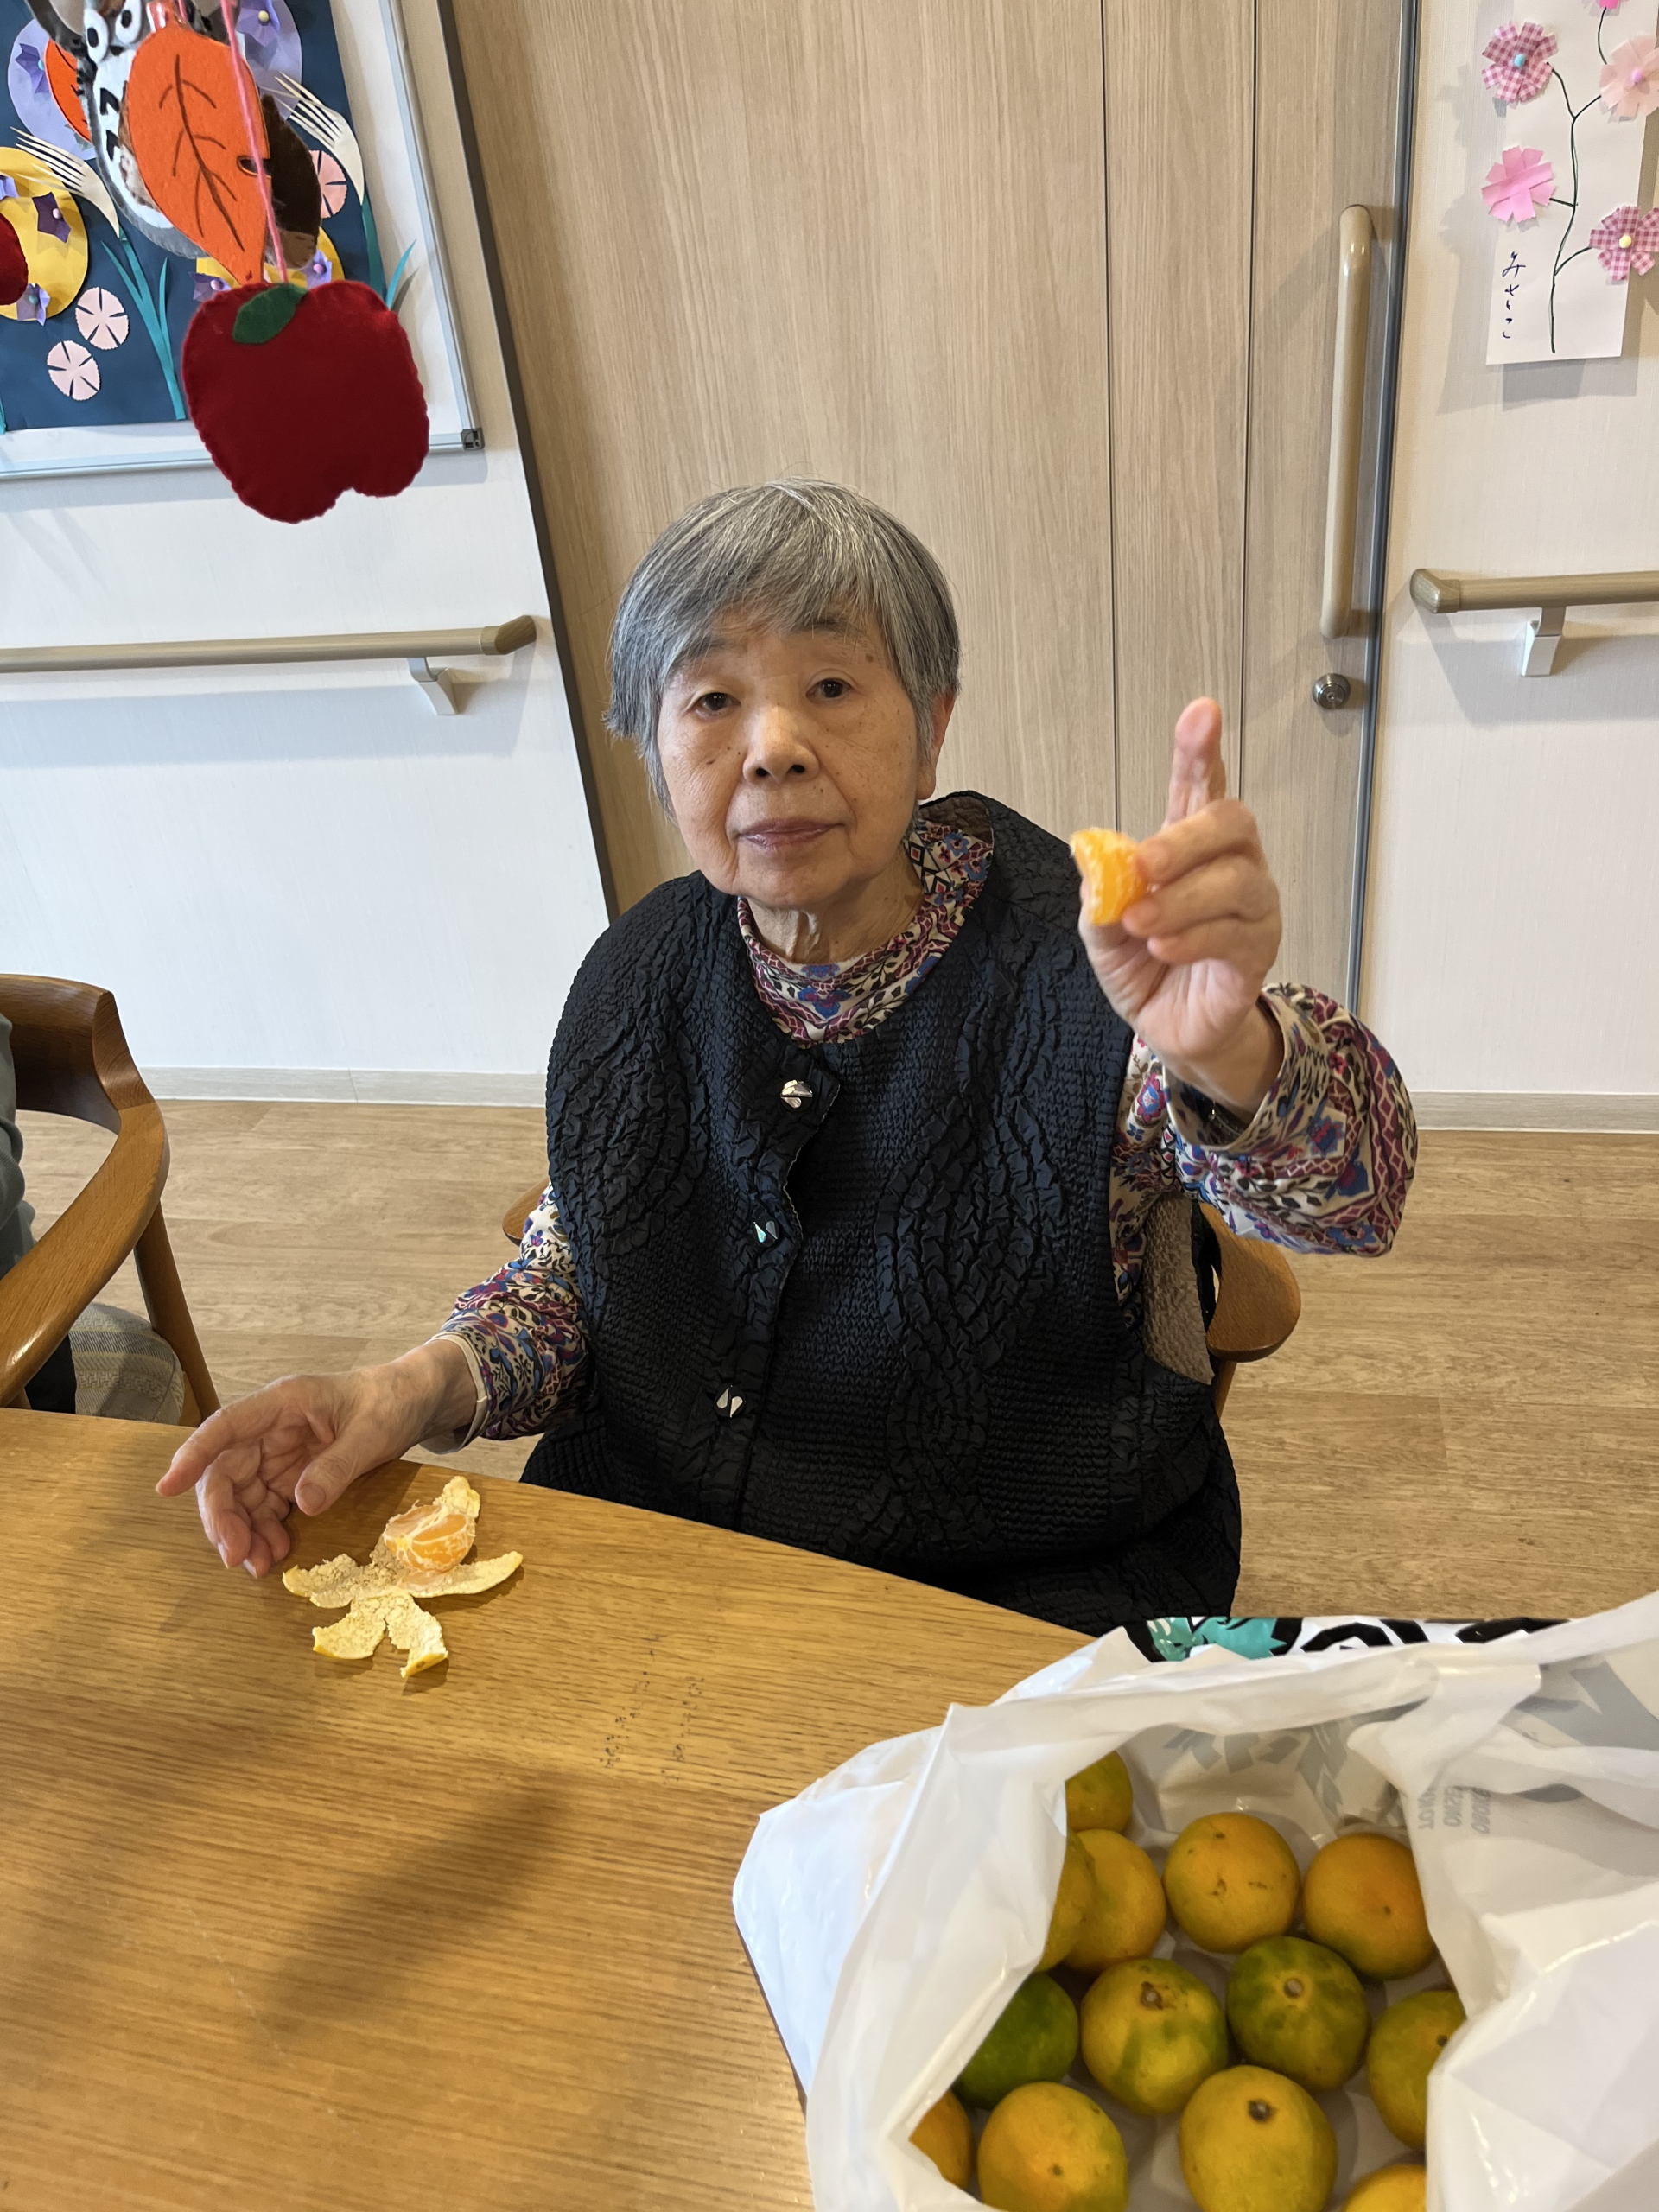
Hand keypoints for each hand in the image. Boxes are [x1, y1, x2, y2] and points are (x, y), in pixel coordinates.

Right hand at [154, 1339, 475, 1576]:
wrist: (412, 1401)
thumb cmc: (391, 1402)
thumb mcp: (373, 1431)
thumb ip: (338, 1466)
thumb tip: (302, 1504)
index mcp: (282, 1404)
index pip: (225, 1427)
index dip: (193, 1455)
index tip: (168, 1487)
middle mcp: (269, 1429)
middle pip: (225, 1472)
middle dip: (222, 1516)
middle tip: (234, 1556)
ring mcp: (277, 1454)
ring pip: (241, 1496)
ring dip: (242, 1532)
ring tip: (259, 1565)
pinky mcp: (290, 1474)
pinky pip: (265, 1506)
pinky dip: (264, 1532)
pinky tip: (275, 1553)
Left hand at [1080, 697, 1283, 1116]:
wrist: (1168, 1027)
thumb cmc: (1142, 964)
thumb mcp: (1103, 928)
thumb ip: (1101, 893)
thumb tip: (1096, 861)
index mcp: (1191, 847)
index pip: (1202, 786)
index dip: (1201, 749)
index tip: (1201, 711)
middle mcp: (1233, 865)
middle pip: (1231, 822)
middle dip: (1183, 840)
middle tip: (1141, 866)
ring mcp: (1253, 907)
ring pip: (1236, 881)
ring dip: (1181, 900)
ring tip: (1140, 923)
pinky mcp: (1259, 952)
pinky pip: (1235, 934)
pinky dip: (1193, 938)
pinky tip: (1163, 947)